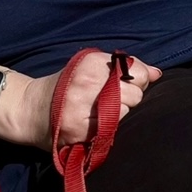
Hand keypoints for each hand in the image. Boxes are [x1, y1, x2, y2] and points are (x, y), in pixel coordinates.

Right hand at [7, 51, 160, 151]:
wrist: (33, 108)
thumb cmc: (68, 85)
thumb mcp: (92, 67)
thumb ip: (125, 68)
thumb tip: (158, 74)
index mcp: (92, 62)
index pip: (138, 72)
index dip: (138, 80)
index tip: (125, 84)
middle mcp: (87, 82)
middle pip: (136, 94)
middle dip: (128, 98)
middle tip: (109, 100)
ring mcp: (83, 107)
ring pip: (126, 112)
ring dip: (118, 113)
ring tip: (99, 111)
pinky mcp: (81, 129)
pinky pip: (112, 129)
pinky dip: (107, 128)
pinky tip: (93, 123)